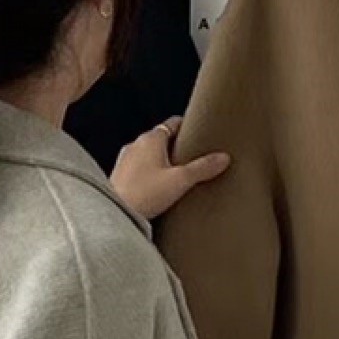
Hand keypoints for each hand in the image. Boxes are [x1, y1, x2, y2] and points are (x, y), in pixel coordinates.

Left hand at [111, 118, 229, 220]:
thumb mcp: (180, 180)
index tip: (196, 130)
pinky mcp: (119, 177)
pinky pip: (139, 169)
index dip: (186, 126)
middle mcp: (135, 145)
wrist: (115, 214)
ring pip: (148, 154)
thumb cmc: (144, 194)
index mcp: (150, 139)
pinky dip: (150, 173)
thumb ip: (203, 168)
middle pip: (161, 139)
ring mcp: (125, 161)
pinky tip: (158, 187)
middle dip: (176, 146)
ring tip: (177, 174)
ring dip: (162, 161)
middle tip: (192, 156)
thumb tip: (222, 158)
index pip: (172, 123)